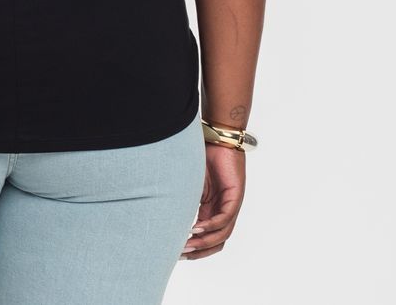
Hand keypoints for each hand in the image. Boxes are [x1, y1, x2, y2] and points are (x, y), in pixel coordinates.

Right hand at [180, 141, 245, 259]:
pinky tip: (196, 228)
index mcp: (211, 210)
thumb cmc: (202, 157)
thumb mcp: (189, 184)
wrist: (217, 139)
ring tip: (187, 245)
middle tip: (180, 255)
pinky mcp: (235, 197)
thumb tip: (160, 212)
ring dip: (204, 242)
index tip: (176, 253)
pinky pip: (224, 219)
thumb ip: (182, 200)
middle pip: (215, 242)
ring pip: (221, 234)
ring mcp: (230, 206)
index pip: (206, 237)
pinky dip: (211, 226)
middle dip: (198, 251)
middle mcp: (222, 211)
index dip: (194, 248)